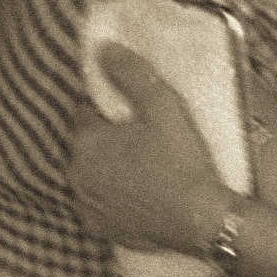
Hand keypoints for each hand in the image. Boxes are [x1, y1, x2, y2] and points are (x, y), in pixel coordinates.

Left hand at [68, 44, 234, 254]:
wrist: (200, 219)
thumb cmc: (183, 161)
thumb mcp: (165, 106)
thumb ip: (132, 74)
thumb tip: (105, 48)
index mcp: (86, 140)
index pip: (84, 112)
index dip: (108, 109)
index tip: (134, 113)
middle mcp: (76, 173)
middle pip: (86, 144)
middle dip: (106, 139)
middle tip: (144, 138)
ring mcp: (86, 204)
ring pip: (91, 174)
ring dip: (107, 168)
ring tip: (145, 166)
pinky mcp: (98, 227)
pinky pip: (98, 204)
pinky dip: (112, 198)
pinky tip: (139, 193)